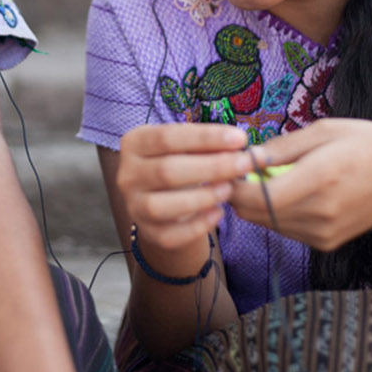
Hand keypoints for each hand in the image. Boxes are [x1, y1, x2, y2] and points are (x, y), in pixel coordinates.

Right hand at [113, 123, 249, 252]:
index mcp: (135, 143)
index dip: (205, 138)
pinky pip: (170, 235)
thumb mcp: (189, 146)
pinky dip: (197, 225)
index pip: (167, 137)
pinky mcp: (147, 232)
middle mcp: (127, 175)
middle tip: (245, 164)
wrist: (167, 199)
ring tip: (229, 189)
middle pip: (166, 171)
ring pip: (162, 206)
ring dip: (202, 197)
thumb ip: (209, 144)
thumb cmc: (182, 162)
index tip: (240, 139)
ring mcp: (134, 206)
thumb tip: (242, 145)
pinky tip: (218, 212)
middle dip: (212, 167)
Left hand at [223, 118, 371, 250]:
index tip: (228, 166)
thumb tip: (244, 158)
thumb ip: (282, 147)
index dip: (233, 184)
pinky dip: (278, 213)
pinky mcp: (325, 243)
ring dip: (258, 203)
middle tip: (242, 171)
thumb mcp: (326, 130)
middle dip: (239, 193)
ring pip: (265, 223)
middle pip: (253, 213)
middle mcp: (320, 211)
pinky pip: (284, 229)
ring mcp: (323, 231)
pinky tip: (296, 193)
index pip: (256, 196)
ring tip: (272, 178)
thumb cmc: (367, 145)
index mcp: (320, 176)